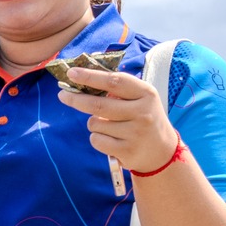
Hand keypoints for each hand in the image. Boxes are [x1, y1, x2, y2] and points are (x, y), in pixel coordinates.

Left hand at [58, 67, 177, 173]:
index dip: (91, 76)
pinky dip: (97, 138)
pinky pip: (96, 140)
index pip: (114, 81)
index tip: (72, 73)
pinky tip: (111, 139)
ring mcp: (135, 133)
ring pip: (95, 124)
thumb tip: (81, 76)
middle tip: (62, 95)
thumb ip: (117, 88)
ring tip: (109, 126)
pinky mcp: (127, 151)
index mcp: (146, 94)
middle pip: (98, 105)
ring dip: (93, 123)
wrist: (162, 152)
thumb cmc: (144, 118)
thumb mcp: (140, 99)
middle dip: (76, 99)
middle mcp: (143, 112)